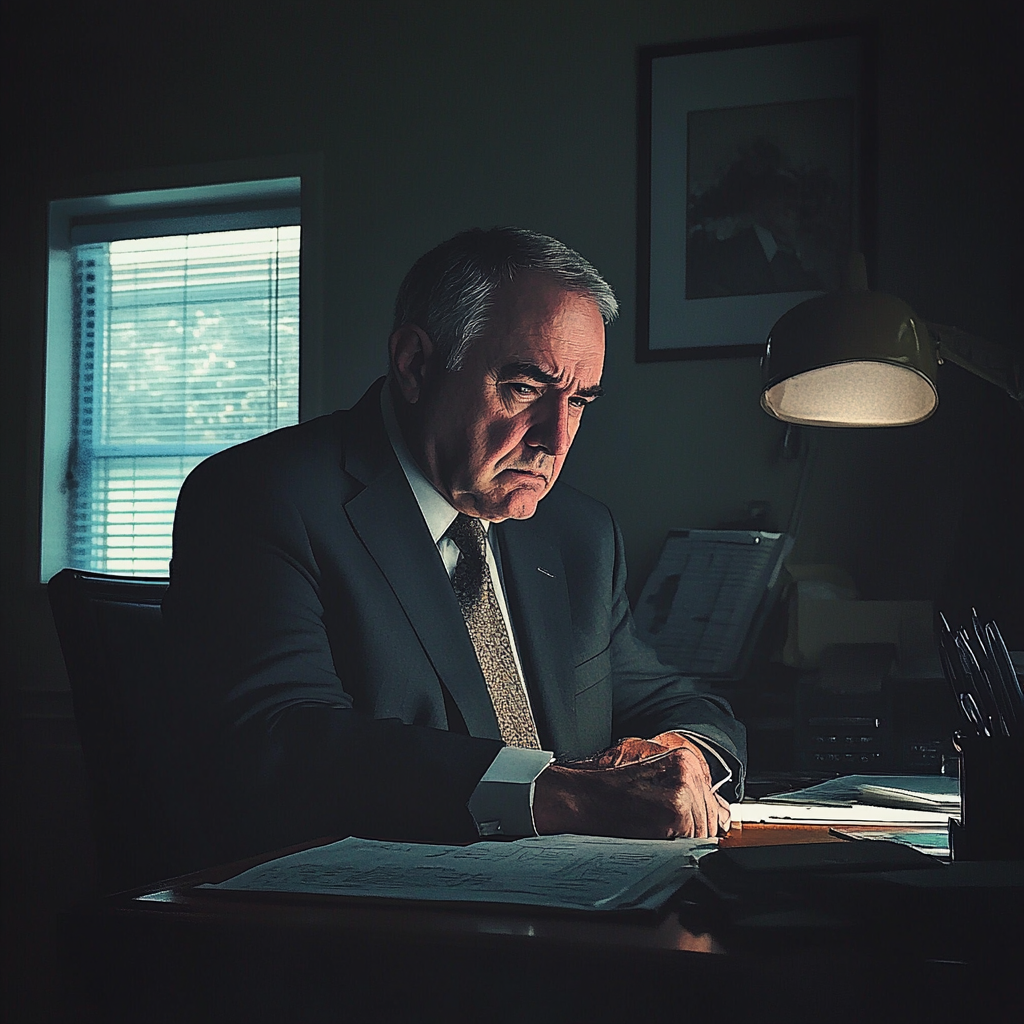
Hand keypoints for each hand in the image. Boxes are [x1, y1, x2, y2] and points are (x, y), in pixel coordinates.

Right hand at [533, 733, 729, 839]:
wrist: (578, 796)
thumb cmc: (605, 787)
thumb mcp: (650, 775)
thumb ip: (687, 790)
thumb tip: (721, 813)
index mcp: (684, 759)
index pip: (712, 801)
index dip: (698, 820)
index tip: (682, 828)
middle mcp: (688, 770)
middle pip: (710, 818)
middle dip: (692, 833)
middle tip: (660, 832)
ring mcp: (683, 791)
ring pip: (702, 832)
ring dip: (681, 841)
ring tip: (652, 832)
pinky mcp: (674, 813)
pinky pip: (689, 841)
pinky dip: (673, 847)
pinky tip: (650, 837)